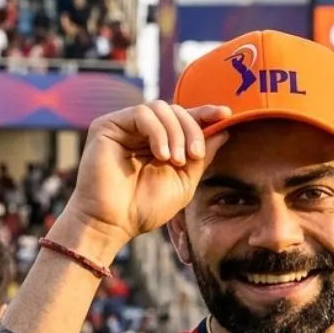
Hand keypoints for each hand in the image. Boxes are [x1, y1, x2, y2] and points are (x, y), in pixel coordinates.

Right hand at [58, 102, 230, 248]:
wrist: (113, 223)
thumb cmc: (145, 207)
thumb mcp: (184, 181)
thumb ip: (202, 156)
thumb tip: (224, 128)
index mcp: (158, 142)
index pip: (183, 119)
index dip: (205, 113)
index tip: (226, 114)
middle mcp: (140, 131)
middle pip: (175, 110)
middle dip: (192, 130)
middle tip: (194, 156)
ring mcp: (123, 127)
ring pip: (160, 108)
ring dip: (176, 133)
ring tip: (175, 161)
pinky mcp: (107, 126)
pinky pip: (142, 113)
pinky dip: (158, 132)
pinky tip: (161, 155)